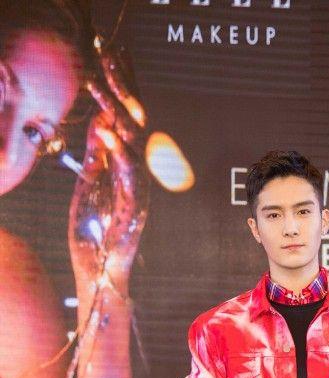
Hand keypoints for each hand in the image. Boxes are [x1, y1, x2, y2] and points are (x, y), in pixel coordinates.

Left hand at [68, 40, 148, 302]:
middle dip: (121, 85)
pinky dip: (116, 153)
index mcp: (126, 167)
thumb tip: (101, 122)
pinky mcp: (134, 211)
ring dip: (114, 112)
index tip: (110, 52)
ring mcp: (138, 192)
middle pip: (132, 121)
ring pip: (131, 144)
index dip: (120, 84)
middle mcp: (137, 175)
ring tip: (97, 85)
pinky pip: (126, 177)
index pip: (125, 117)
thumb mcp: (90, 184)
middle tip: (109, 53)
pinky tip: (103, 130)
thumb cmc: (95, 233)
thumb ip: (99, 154)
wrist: (101, 273)